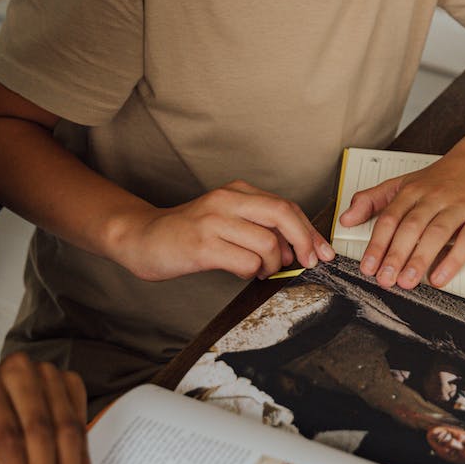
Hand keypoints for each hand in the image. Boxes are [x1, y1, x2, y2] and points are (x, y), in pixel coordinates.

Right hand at [120, 180, 334, 281]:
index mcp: (237, 191)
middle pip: (283, 215)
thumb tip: (298, 248)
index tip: (322, 251)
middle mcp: (227, 200)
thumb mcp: (225, 218)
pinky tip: (243, 272)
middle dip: (304, 242)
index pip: (286, 206)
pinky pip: (246, 262)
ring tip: (261, 270)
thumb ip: (258, 226)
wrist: (142, 237)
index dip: (309, 230)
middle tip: (307, 263)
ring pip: (267, 243)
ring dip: (273, 264)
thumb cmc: (188, 233)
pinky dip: (252, 272)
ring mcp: (214, 221)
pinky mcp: (202, 246)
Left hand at [338, 153, 464, 290]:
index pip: (389, 218)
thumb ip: (372, 200)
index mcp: (412, 190)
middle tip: (385, 279)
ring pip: (437, 233)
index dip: (377, 244)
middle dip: (395, 254)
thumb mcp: (404, 182)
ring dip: (420, 259)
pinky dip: (454, 260)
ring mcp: (459, 206)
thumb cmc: (443, 177)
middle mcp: (434, 197)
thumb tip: (346, 218)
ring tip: (407, 281)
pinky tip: (440, 277)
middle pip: (411, 227)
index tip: (368, 266)